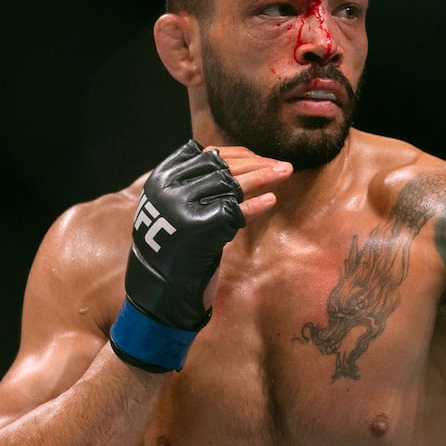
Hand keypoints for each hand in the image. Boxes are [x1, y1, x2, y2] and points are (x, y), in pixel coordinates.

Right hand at [110, 141, 290, 371]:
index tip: (259, 156)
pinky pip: (234, 212)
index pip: (205, 155)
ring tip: (285, 172)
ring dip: (262, 177)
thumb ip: (197, 184)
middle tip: (281, 164)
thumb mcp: (177, 208)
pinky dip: (255, 205)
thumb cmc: (175, 248)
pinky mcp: (199, 229)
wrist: (160, 291)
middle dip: (255, 163)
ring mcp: (181, 208)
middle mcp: (168, 190)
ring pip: (230, 185)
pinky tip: (272, 199)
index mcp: (160, 180)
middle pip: (221, 168)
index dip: (236, 154)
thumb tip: (239, 158)